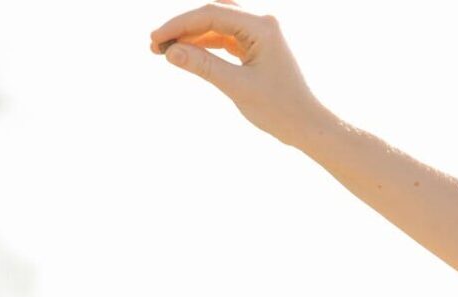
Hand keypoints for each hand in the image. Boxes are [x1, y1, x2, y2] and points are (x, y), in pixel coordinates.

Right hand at [150, 2, 329, 146]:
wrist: (304, 123)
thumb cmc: (278, 107)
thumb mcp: (236, 87)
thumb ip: (203, 66)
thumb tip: (170, 52)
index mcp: (262, 27)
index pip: (211, 14)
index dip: (179, 25)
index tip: (155, 40)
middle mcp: (261, 23)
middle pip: (212, 13)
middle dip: (182, 27)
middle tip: (154, 45)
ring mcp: (258, 34)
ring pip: (216, 25)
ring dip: (190, 36)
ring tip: (164, 51)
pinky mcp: (254, 47)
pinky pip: (222, 39)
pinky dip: (202, 45)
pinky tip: (185, 54)